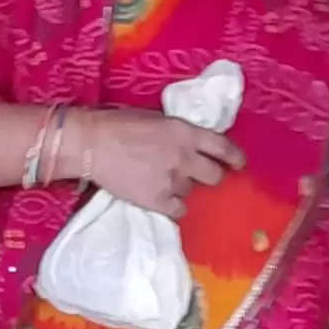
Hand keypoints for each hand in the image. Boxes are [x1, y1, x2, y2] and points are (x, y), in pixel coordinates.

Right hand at [72, 108, 241, 218]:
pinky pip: (178, 209)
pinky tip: (158, 196)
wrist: (91, 144)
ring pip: (190, 191)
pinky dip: (171, 205)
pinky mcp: (157, 201)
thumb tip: (193, 145)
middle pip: (214, 175)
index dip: (235, 157)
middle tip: (196, 174)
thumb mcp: (157, 120)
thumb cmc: (119, 125)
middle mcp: (184, 158)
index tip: (238, 164)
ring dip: (180, 187)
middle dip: (208, 175)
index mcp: (185, 133)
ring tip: (159, 179)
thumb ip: (179, 133)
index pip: (223, 147)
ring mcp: (172, 181)